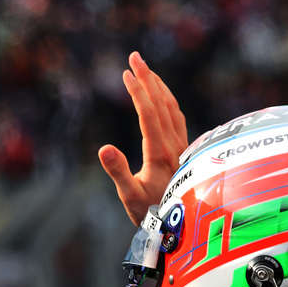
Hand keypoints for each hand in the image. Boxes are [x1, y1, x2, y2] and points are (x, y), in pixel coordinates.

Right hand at [98, 52, 188, 225]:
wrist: (180, 230)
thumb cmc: (152, 216)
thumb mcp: (130, 198)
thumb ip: (118, 172)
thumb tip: (103, 148)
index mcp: (160, 153)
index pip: (148, 113)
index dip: (137, 91)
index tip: (126, 72)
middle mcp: (174, 146)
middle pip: (162, 103)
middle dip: (148, 78)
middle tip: (134, 56)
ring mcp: (181, 148)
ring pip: (172, 108)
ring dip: (159, 86)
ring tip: (146, 70)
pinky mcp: (184, 151)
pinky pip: (178, 118)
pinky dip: (168, 101)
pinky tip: (162, 98)